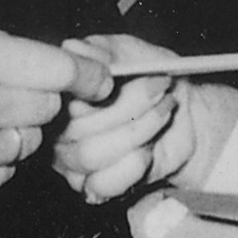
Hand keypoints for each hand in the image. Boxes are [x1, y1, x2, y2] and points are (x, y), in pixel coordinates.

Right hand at [53, 52, 237, 205]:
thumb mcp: (131, 52)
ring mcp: (71, 160)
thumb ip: (102, 50)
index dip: (85, 86)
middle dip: (128, 104)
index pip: (52, 93)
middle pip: (76, 126)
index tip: (117, 75)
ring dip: (137, 131)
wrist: (184, 110)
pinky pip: (103, 184)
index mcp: (57, 91)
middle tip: (160, 86)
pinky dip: (133, 165)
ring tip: (163, 111)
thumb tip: (72, 49)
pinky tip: (149, 149)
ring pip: (90, 154)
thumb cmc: (152, 76)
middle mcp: (56, 127)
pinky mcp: (93, 187)